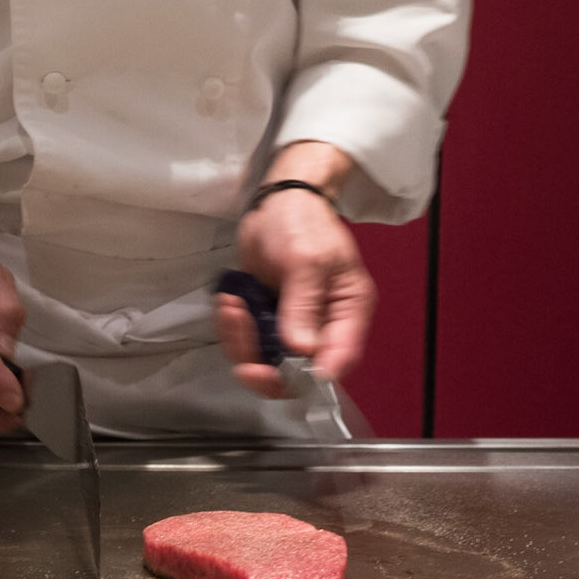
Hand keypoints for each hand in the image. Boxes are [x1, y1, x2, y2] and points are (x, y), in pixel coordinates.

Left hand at [214, 144, 375, 398]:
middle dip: (265, 366)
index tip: (275, 372)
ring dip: (242, 341)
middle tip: (241, 347)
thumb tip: (301, 350)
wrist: (277, 201)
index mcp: (348, 312)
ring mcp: (294, 324)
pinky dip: (234, 329)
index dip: (310, 377)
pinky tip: (230, 302)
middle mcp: (324, 326)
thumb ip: (304, 306)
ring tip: (232, 306)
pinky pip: (248, 341)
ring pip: (267, 360)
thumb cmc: (302, 222)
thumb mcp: (306, 261)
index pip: (338, 361)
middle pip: (298, 372)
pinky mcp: (269, 318)